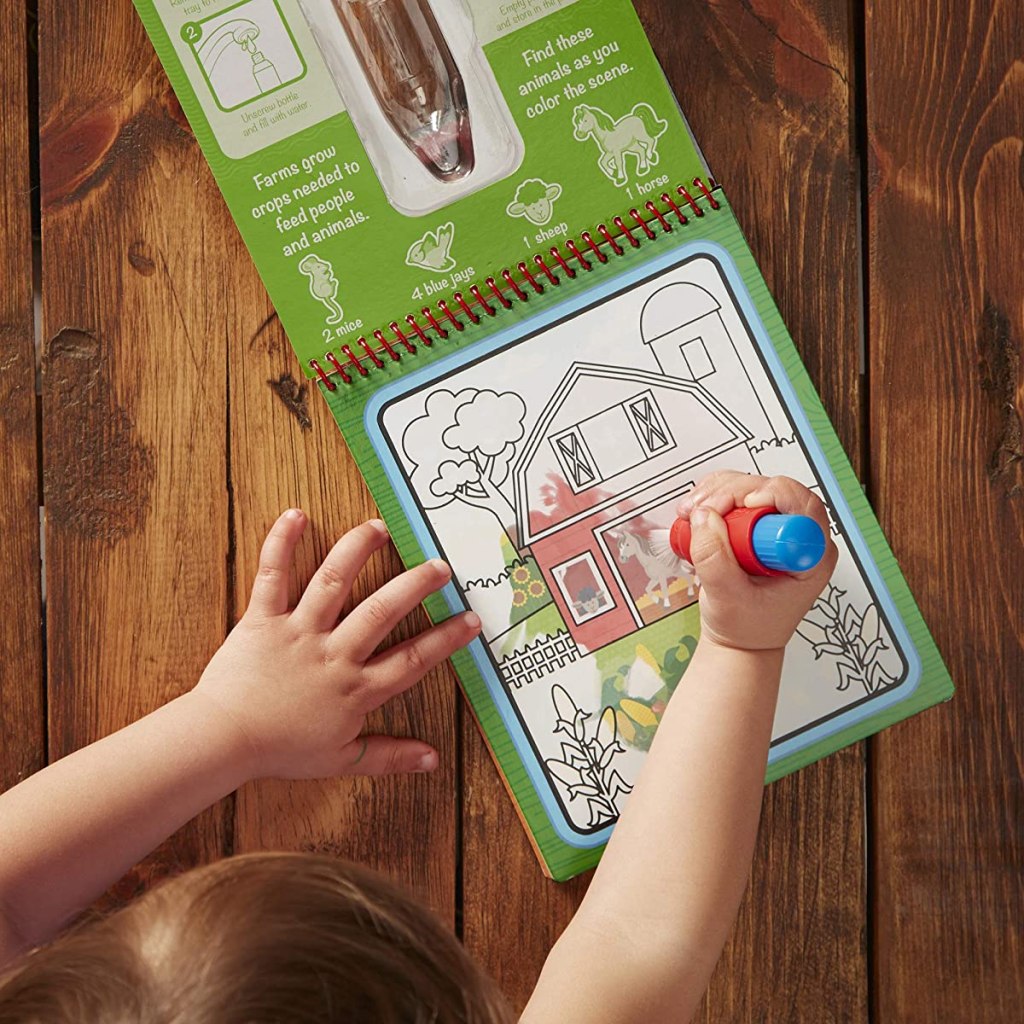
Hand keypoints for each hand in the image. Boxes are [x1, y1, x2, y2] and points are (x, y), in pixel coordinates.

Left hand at [193, 510, 480, 780]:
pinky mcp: (262, 618)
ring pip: (333, 583)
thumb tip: (432, 760)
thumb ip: (389, 757)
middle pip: (382, 612)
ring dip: (358, 550)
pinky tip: (295, 515)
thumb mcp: (341, 759)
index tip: (471, 619)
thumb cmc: (280, 750)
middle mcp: (334, 654)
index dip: (445, 639)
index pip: (411, 660)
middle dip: (415, 585)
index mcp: (355, 688)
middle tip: (440, 564)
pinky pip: (273, 576)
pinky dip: (281, 543)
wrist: (222, 741)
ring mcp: (298, 632)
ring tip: (380, 527)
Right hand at [677, 472, 837, 651]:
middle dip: (732, 493)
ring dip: (718, 492)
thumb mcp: (727, 598)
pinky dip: (714, 496)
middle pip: (774, 490)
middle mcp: (800, 537)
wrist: (739, 640)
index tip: (742, 505)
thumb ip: (714, 559)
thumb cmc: (747, 627)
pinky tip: (698, 512)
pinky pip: (738, 494)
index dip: (773, 497)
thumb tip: (704, 517)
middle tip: (703, 512)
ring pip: (753, 486)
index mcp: (811, 558)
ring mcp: (778, 528)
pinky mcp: (758, 523)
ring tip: (693, 513)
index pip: (805, 508)